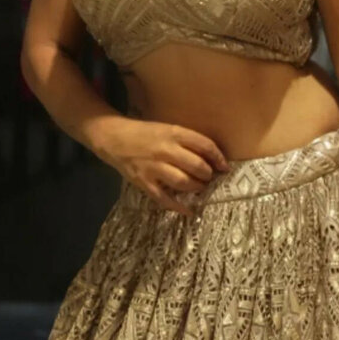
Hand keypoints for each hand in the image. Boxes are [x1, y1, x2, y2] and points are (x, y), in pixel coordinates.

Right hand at [98, 117, 229, 215]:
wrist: (114, 138)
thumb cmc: (145, 133)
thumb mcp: (167, 129)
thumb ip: (187, 141)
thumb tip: (211, 157)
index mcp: (174, 133)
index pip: (205, 145)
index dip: (218, 158)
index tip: (224, 167)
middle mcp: (165, 150)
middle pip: (197, 166)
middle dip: (208, 175)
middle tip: (209, 178)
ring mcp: (154, 168)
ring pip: (184, 182)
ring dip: (196, 187)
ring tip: (199, 187)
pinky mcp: (144, 182)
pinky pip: (165, 198)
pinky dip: (179, 207)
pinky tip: (189, 210)